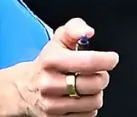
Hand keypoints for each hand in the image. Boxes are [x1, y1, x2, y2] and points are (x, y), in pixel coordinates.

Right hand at [0, 18, 118, 115]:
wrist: (24, 88)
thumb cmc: (47, 62)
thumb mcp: (58, 39)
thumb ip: (75, 28)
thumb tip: (88, 31)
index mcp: (50, 60)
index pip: (88, 62)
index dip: (106, 60)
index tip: (111, 59)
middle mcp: (49, 83)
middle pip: (94, 84)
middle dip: (102, 77)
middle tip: (98, 73)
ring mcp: (51, 105)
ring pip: (94, 102)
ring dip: (96, 93)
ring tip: (86, 86)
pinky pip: (88, 116)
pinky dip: (89, 107)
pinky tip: (80, 99)